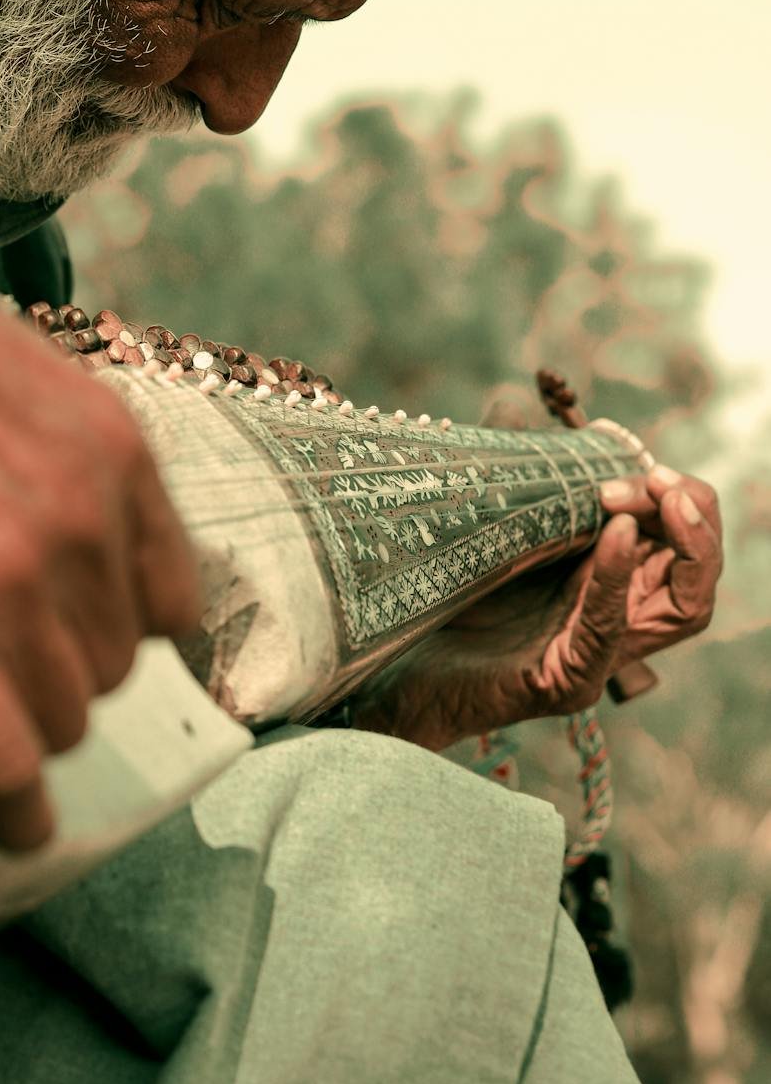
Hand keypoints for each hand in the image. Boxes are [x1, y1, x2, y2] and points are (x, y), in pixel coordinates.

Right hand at [0, 160, 201, 850]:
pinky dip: (11, 810)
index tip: (96, 646)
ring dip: (26, 727)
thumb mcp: (13, 361)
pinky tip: (12, 829)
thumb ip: (61, 446)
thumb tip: (65, 508)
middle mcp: (82, 527)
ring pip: (63, 717)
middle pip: (112, 664)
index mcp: (112, 454)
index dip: (127, 629)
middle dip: (64, 672)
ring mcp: (12, 590)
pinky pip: (2, 764)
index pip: (171, 596)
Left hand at [352, 464, 722, 752]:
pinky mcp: (565, 681)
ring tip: (655, 495)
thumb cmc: (431, 597)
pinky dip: (615, 576)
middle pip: (696, 572)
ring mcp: (593, 656)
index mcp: (602, 582)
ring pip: (681, 607)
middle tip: (656, 480)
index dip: (678, 498)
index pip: (679, 541)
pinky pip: (606, 627)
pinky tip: (614, 533)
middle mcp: (612, 621)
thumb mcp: (484, 526)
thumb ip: (510, 477)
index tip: (646, 462)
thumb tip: (512, 402)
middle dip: (689, 513)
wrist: (388, 672)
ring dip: (676, 541)